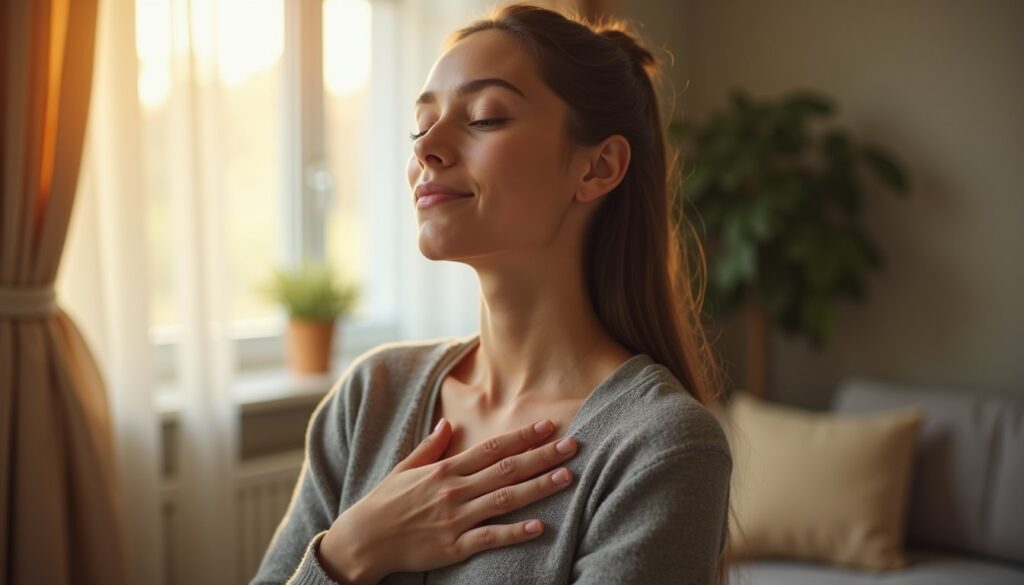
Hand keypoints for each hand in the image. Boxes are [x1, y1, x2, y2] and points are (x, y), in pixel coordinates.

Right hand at [318, 418, 578, 583]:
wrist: (363, 540)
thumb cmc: (384, 503)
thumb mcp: (404, 468)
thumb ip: (430, 447)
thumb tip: (447, 424)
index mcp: (445, 469)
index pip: (491, 448)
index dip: (522, 437)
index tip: (548, 427)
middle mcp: (454, 490)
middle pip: (506, 470)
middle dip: (541, 456)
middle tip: (572, 446)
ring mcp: (455, 519)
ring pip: (504, 500)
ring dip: (538, 488)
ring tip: (566, 477)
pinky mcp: (453, 547)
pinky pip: (489, 538)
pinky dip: (514, 532)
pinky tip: (540, 526)